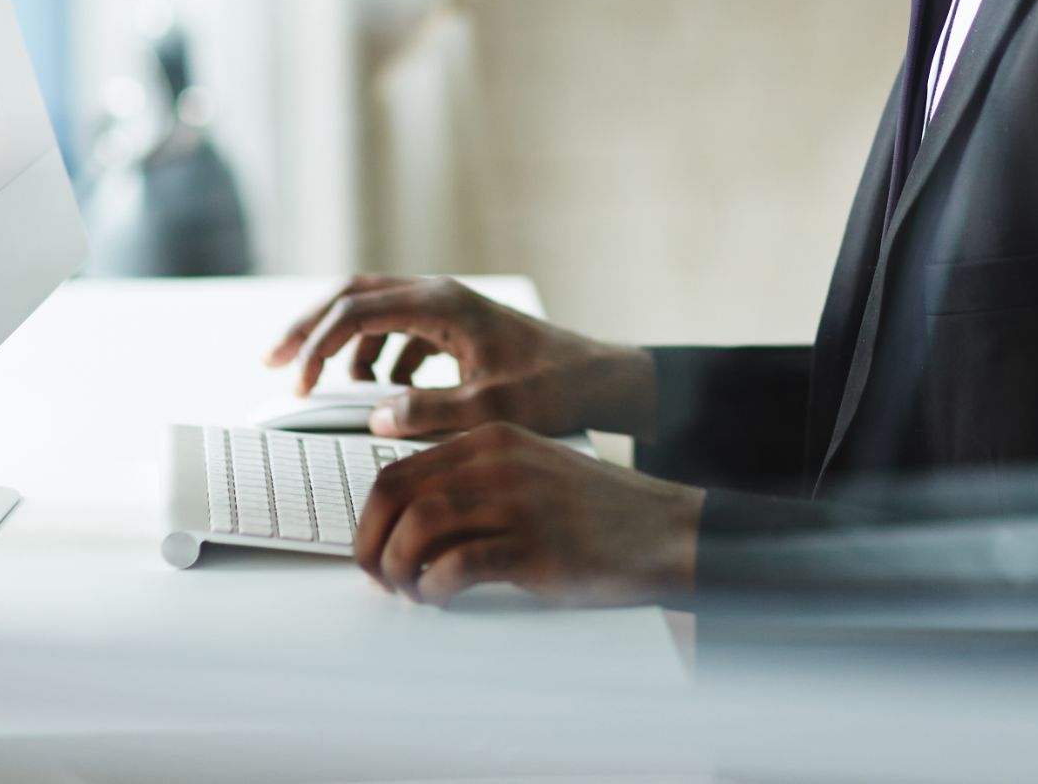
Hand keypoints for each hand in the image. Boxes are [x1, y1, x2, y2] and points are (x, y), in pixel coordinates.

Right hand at [263, 276, 657, 440]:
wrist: (602, 379)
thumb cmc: (556, 389)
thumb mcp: (492, 407)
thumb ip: (431, 411)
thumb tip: (376, 416)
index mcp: (442, 303)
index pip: (357, 309)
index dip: (316, 345)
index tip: (296, 384)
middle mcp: (440, 294)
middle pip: (354, 295)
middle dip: (309, 327)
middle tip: (272, 360)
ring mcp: (448, 307)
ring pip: (374, 310)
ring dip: (344, 344)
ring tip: (331, 387)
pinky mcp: (457, 325)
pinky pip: (399, 330)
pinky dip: (378, 356)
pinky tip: (382, 391)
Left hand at [354, 423, 701, 605]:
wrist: (667, 528)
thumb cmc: (599, 511)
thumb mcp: (530, 472)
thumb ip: (475, 483)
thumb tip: (409, 525)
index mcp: (491, 440)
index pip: (398, 468)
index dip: (370, 517)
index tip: (370, 548)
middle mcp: (498, 462)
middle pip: (397, 493)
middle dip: (371, 542)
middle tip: (376, 577)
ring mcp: (518, 501)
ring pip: (420, 525)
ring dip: (398, 568)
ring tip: (411, 592)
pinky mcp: (536, 545)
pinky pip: (460, 564)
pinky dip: (435, 588)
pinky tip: (441, 598)